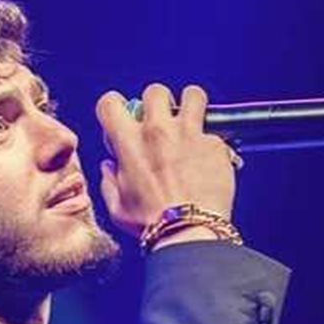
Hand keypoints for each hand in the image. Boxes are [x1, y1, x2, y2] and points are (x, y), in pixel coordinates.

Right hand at [95, 83, 236, 237]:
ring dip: (190, 104)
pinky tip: (208, 157)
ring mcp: (189, 134)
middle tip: (161, 120)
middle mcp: (158, 131)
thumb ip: (109, 182)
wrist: (190, 232)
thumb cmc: (153, 223)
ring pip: (192, 95)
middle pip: (154, 91)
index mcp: (130, 143)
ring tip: (191, 119)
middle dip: (156, 102)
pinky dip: (211, 141)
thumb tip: (108, 167)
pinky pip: (214, 130)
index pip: (111, 102)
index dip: (114, 106)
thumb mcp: (118, 207)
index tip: (121, 116)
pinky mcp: (215, 144)